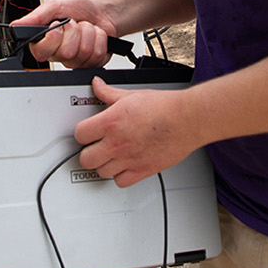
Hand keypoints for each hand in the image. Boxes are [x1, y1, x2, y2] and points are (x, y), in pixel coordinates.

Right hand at [11, 0, 120, 68]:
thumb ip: (36, 16)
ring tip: (84, 27)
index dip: (53, 37)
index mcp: (44, 42)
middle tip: (74, 24)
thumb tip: (15, 26)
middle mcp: (58, 54)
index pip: (42, 51)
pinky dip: (99, 39)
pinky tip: (93, 35)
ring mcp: (75, 60)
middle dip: (74, 32)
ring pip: (84, 52)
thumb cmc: (76, 8)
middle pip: (66, 52)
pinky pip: (97, 55)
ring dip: (88, 33)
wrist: (99, 10)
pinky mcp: (91, 63)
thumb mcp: (54, 5)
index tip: (57, 25)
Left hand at [75, 76, 196, 186]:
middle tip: (96, 147)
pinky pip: (120, 182)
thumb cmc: (164, 107)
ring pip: (101, 172)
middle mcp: (116, 143)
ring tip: (110, 156)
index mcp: (110, 122)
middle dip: (89, 152)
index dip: (82, 133)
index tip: (87, 133)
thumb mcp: (131, 95)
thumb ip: (109, 93)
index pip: (80, 134)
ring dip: (104, 165)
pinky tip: (124, 166)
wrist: (187, 119)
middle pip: (86, 159)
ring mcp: (128, 159)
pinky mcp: (142, 171)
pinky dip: (120, 176)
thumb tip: (97, 85)